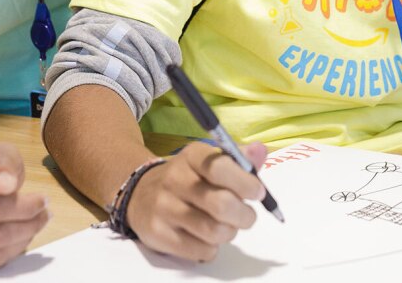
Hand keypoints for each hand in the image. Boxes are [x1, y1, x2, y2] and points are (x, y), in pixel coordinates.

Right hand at [125, 142, 267, 261]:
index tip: (257, 192)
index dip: (247, 184)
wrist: (140, 195)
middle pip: (222, 204)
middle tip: (246, 216)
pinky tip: (205, 238)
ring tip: (225, 226)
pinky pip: (201, 251)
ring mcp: (164, 207)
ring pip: (214, 231)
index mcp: (191, 155)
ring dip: (229, 233)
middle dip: (244, 215)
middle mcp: (174, 178)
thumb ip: (238, 159)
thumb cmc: (188, 179)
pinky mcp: (157, 234)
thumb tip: (260, 150)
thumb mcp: (208, 162)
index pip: (221, 167)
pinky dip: (212, 248)